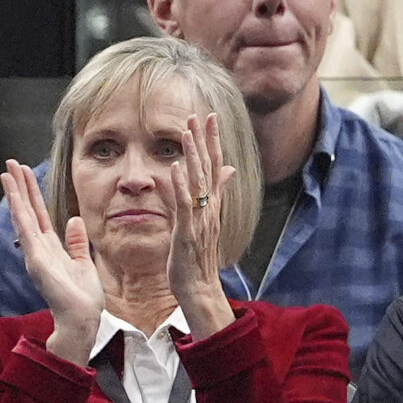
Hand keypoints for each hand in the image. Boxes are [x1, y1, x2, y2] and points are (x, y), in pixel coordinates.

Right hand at [4, 159, 107, 364]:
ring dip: (15, 193)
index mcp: (50, 247)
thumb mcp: (83, 262)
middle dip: (20, 186)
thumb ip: (76, 242)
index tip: (26, 174)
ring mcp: (35, 253)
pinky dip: (20, 212)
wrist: (81, 318)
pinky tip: (14, 196)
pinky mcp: (37, 259)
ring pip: (23, 216)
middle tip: (11, 163)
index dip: (33, 194)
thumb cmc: (82, 296)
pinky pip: (27, 230)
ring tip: (7, 171)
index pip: (39, 215)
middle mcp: (39, 247)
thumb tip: (74, 221)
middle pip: (27, 210)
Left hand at [165, 113, 237, 338]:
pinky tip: (175, 168)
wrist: (199, 287)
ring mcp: (199, 219)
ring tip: (187, 132)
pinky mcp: (187, 232)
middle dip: (204, 140)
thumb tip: (228, 170)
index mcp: (211, 205)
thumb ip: (214, 193)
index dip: (212, 141)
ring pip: (197, 182)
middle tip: (201, 114)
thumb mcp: (206, 221)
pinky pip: (184, 205)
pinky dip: (180, 186)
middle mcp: (209, 208)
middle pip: (209, 168)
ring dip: (192, 156)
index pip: (214, 166)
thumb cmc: (197, 257)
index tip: (208, 117)